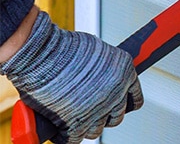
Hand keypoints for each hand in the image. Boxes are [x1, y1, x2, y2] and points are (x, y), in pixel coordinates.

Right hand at [0, 11, 141, 143]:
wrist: (41, 53)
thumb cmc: (64, 47)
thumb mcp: (97, 50)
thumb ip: (106, 67)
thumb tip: (102, 77)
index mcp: (126, 73)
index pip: (134, 99)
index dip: (124, 104)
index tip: (117, 106)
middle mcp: (116, 93)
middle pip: (117, 117)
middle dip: (104, 116)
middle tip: (90, 111)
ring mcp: (98, 110)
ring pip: (96, 130)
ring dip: (86, 126)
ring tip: (73, 118)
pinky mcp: (76, 124)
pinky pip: (75, 138)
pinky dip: (65, 136)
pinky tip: (60, 130)